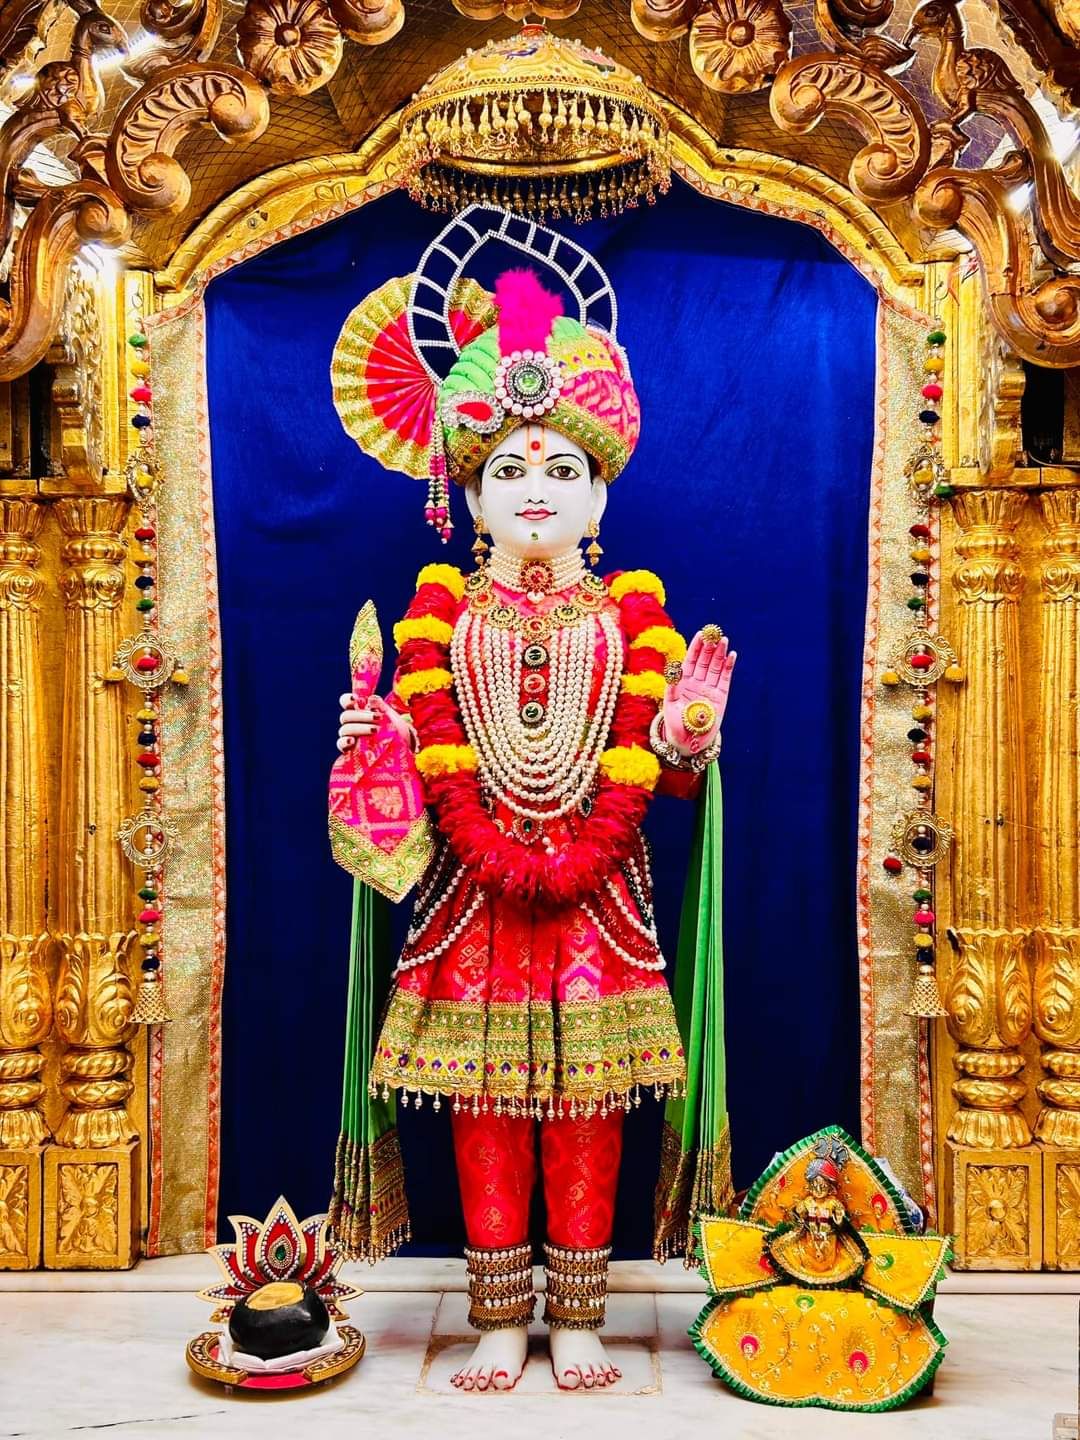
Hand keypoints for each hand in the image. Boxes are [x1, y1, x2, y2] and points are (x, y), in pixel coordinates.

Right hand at [337, 692, 410, 752]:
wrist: (403, 745)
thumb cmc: (395, 728)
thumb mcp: (391, 716)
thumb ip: (381, 706)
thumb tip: (371, 699)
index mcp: (359, 711)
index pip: (346, 702)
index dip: (347, 700)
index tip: (355, 699)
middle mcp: (352, 722)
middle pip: (346, 716)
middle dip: (361, 715)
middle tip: (378, 717)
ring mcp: (350, 736)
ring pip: (345, 729)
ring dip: (359, 728)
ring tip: (375, 730)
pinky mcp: (349, 749)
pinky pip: (341, 744)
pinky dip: (344, 741)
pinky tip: (352, 741)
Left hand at [662, 628, 735, 753]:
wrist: (688, 742)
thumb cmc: (675, 724)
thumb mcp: (670, 705)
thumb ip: (673, 687)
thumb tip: (674, 669)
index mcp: (683, 681)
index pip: (690, 660)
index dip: (695, 647)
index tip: (700, 634)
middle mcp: (697, 682)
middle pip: (704, 661)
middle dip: (709, 647)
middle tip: (714, 634)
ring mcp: (710, 688)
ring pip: (715, 667)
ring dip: (720, 654)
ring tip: (724, 641)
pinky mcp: (721, 696)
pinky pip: (725, 679)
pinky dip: (728, 667)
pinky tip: (731, 655)